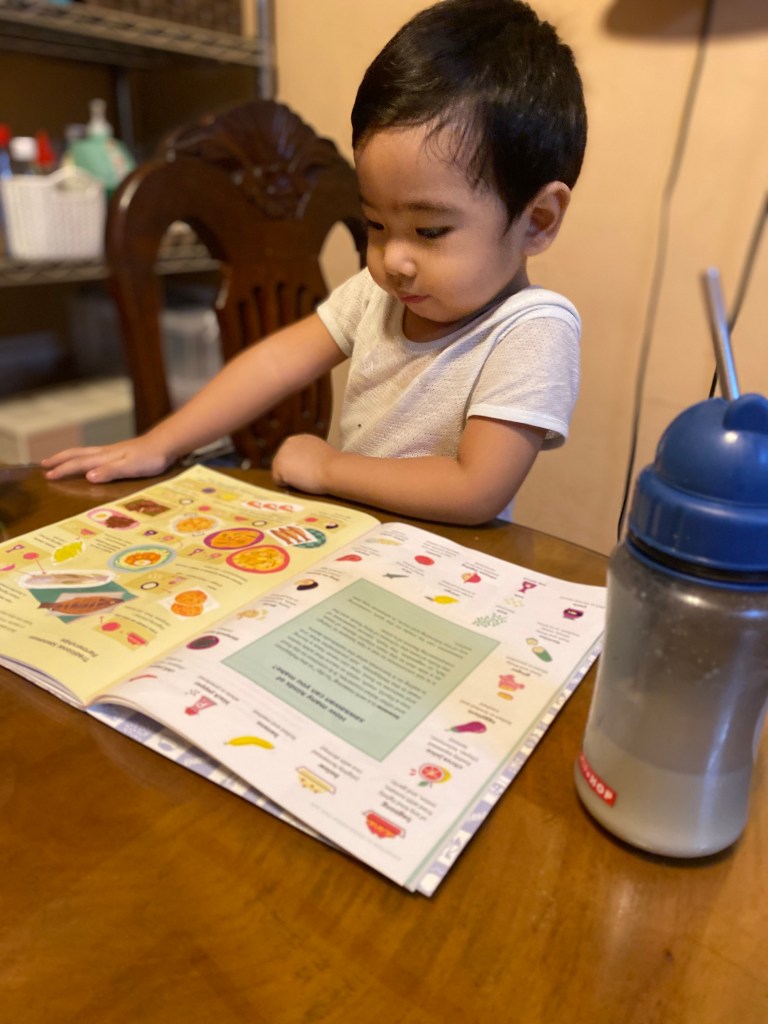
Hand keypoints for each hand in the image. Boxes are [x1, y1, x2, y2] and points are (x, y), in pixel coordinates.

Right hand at [41, 436, 172, 482]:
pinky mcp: (119, 451)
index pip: (78, 464)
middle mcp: (105, 453)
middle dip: (59, 459)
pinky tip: (86, 460)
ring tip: (58, 460)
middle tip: (43, 464)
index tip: (47, 476)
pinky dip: (82, 456)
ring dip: (69, 456)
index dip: (62, 470)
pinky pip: (93, 453)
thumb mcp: (130, 468)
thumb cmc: (150, 458)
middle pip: (77, 454)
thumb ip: (110, 472)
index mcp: (105, 458)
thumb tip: (87, 477)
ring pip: (84, 452)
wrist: (165, 444)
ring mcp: (112, 451)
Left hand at [271, 434, 337, 494]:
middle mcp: (288, 443)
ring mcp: (281, 454)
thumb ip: (310, 456)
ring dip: (290, 478)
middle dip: (291, 472)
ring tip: (305, 480)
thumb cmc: (333, 466)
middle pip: (283, 463)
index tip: (309, 472)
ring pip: (280, 472)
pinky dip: (287, 485)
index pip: (291, 457)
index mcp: (299, 439)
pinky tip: (300, 482)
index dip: (298, 467)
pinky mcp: (279, 466)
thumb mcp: (320, 453)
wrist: (334, 469)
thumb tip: (307, 465)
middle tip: (306, 478)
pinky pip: (278, 481)